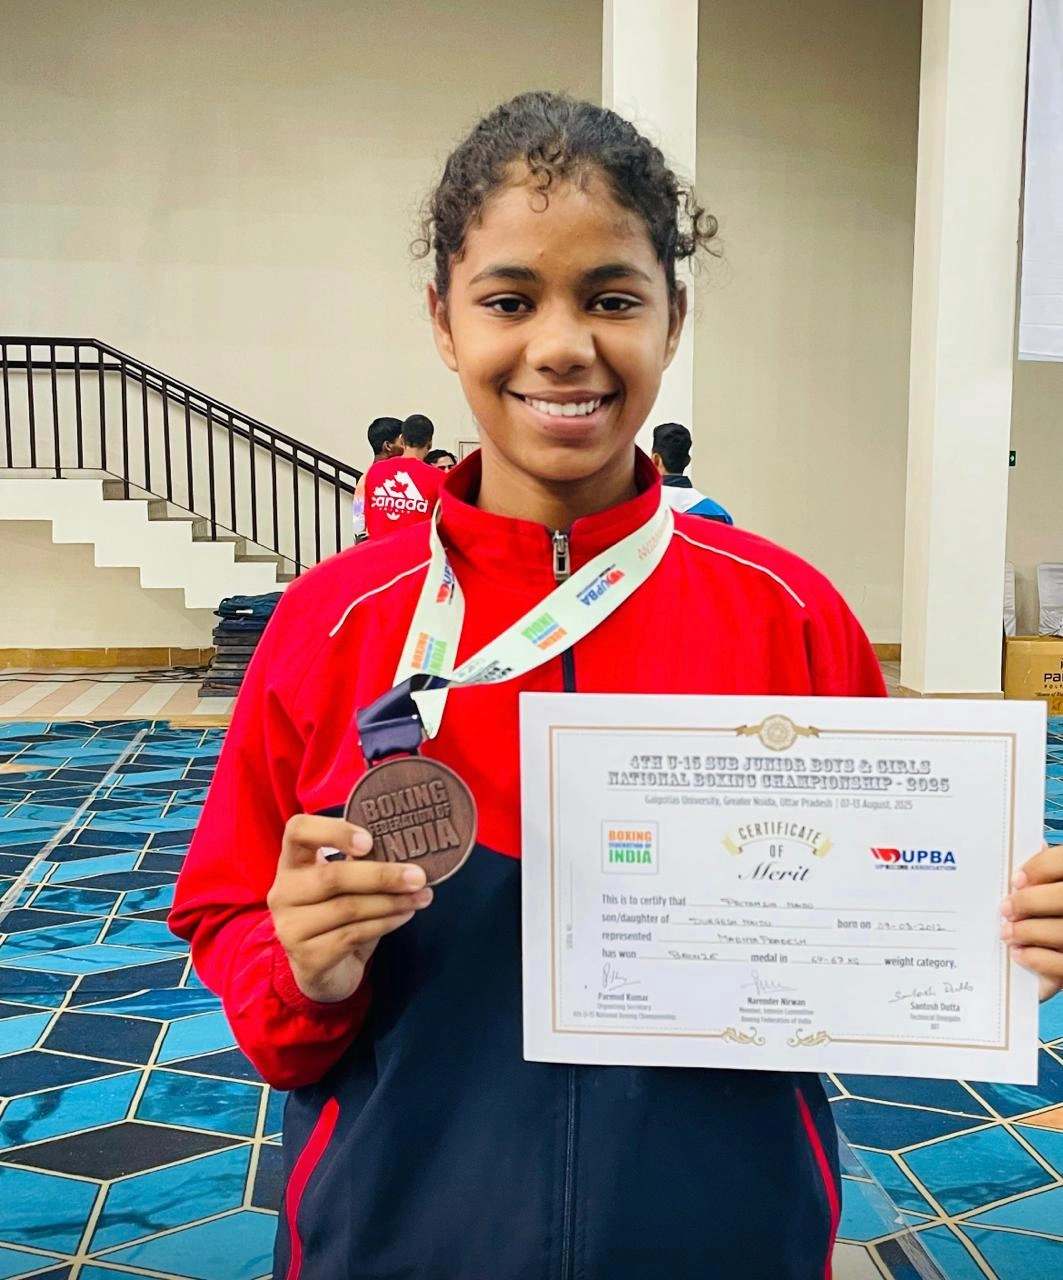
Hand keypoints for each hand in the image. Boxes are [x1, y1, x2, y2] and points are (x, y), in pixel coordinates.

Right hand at [267, 815, 430, 1003]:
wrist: (326, 973)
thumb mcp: (346, 885)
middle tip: (418, 876)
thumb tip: (409, 847)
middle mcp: (283, 893)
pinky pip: (352, 935)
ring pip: (347, 908)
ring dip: (391, 902)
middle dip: (382, 875)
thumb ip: (363, 863)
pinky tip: (404, 916)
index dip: (333, 831)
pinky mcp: (307, 957)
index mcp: (292, 863)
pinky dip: (384, 924)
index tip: (369, 841)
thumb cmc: (339, 917)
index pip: (298, 831)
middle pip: (332, 877)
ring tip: (421, 897)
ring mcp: (290, 928)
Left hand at [1001, 843, 1062, 1001]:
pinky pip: (1062, 964)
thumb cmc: (1053, 908)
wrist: (1060, 942)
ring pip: (1062, 931)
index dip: (1040, 868)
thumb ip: (1047, 872)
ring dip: (1028, 932)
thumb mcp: (1051, 885)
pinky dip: (1037, 959)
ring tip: (1007, 933)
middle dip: (1029, 903)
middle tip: (1005, 909)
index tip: (1015, 880)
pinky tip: (1019, 954)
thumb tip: (1033, 847)